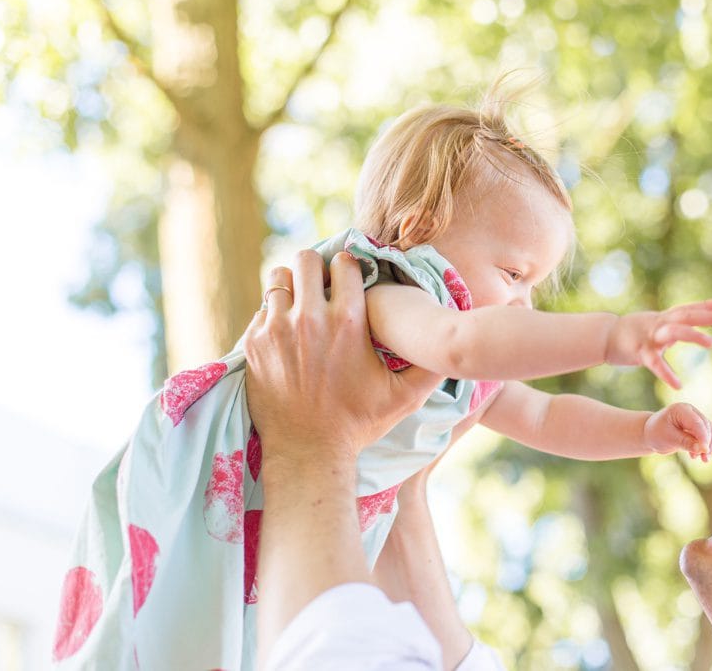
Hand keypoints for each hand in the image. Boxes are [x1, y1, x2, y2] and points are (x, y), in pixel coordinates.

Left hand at [243, 250, 442, 471]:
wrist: (308, 451)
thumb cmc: (358, 424)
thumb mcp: (404, 397)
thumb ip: (432, 367)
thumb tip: (458, 345)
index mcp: (348, 322)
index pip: (346, 263)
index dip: (350, 268)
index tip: (350, 280)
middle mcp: (309, 319)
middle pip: (306, 260)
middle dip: (317, 268)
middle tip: (323, 285)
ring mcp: (276, 329)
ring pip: (278, 278)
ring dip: (291, 286)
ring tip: (301, 303)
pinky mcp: (253, 344)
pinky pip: (261, 310)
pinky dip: (273, 315)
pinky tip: (287, 333)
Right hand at [604, 297, 711, 387]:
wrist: (605, 335)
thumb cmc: (634, 330)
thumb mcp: (658, 322)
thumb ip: (678, 320)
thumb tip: (698, 318)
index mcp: (664, 318)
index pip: (688, 309)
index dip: (705, 306)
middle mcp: (659, 323)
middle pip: (686, 316)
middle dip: (707, 316)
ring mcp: (649, 336)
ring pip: (674, 332)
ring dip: (693, 335)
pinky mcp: (639, 351)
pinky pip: (655, 363)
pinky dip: (666, 373)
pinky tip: (678, 384)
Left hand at [644, 402, 711, 460]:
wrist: (652, 434)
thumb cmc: (657, 434)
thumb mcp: (669, 439)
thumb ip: (685, 442)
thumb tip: (702, 449)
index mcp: (681, 409)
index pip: (697, 423)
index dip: (703, 437)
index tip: (705, 451)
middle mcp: (691, 411)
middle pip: (707, 427)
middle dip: (707, 443)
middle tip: (704, 459)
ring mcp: (696, 418)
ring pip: (711, 432)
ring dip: (710, 446)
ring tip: (704, 460)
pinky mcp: (699, 427)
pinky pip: (710, 436)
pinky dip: (707, 446)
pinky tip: (697, 455)